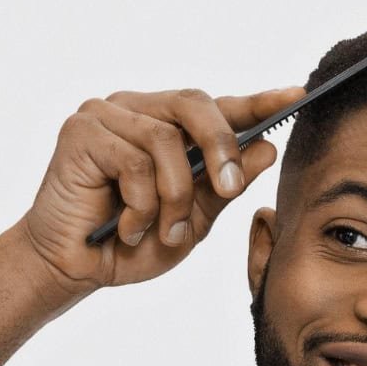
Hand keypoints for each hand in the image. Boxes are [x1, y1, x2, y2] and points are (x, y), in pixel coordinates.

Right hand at [21, 86, 303, 299]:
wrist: (71, 270)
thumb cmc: (128, 245)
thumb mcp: (191, 221)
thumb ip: (224, 187)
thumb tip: (266, 150)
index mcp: (164, 126)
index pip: (216, 107)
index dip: (256, 102)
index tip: (295, 95)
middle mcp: (136, 110)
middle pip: (196, 105)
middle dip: (220, 149)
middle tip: (228, 187)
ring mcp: (105, 115)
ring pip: (165, 141)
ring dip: (173, 197)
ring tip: (161, 232)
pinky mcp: (81, 132)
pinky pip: (133, 161)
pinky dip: (141, 205)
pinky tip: (128, 229)